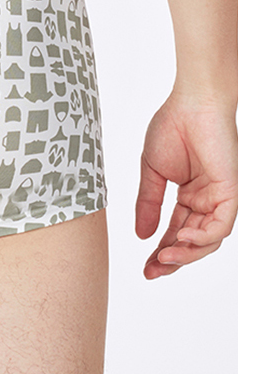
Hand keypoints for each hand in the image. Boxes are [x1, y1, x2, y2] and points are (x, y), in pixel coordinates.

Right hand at [135, 90, 236, 278]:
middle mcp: (206, 200)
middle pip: (192, 242)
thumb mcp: (152, 172)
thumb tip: (141, 235)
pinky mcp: (230, 190)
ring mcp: (219, 197)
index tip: (145, 268)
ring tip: (164, 258)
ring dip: (187, 253)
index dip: (160, 253)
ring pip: (209, 239)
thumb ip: (148, 204)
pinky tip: (183, 238)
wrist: (191, 102)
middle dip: (172, 260)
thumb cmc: (172, 127)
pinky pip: (221, 224)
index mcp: (189, 196)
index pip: (175, 232)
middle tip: (152, 271)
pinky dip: (204, 236)